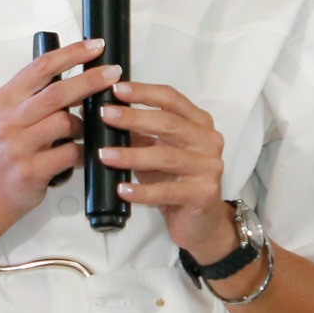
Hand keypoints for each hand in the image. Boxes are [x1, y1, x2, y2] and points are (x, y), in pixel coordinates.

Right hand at [0, 39, 114, 218]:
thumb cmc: (7, 148)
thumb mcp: (11, 114)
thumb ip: (36, 94)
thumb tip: (80, 71)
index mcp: (6, 98)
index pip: (42, 67)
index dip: (72, 54)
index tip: (95, 46)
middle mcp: (9, 120)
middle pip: (57, 93)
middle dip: (90, 80)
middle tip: (113, 73)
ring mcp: (19, 146)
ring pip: (64, 123)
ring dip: (83, 124)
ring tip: (85, 130)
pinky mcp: (31, 171)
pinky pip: (69, 153)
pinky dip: (82, 151)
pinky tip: (82, 154)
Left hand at [96, 83, 236, 260]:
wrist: (202, 222)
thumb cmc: (177, 181)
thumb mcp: (157, 152)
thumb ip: (140, 134)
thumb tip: (107, 116)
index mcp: (199, 123)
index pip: (172, 100)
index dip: (144, 92)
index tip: (117, 89)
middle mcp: (209, 141)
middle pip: (168, 124)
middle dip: (134, 118)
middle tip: (105, 115)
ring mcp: (208, 168)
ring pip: (165, 156)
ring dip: (132, 155)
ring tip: (105, 155)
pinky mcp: (202, 194)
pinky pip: (167, 191)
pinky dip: (142, 191)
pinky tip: (122, 189)